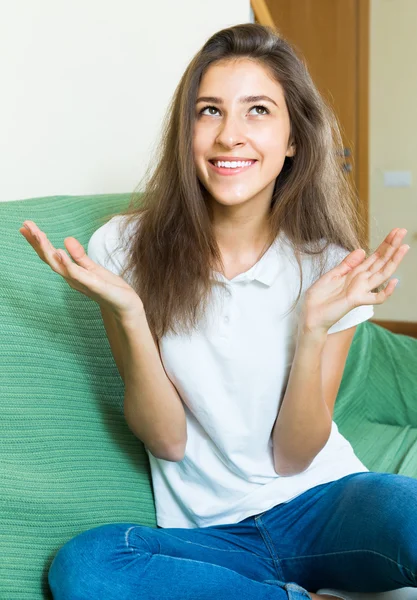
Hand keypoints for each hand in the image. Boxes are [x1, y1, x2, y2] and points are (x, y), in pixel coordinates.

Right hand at [19, 220, 144, 321]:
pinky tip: (59, 252)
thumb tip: (66, 238)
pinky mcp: (95, 286)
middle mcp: (73, 278)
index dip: (38, 242)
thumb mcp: (93, 268)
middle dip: (37, 243)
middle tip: (25, 226)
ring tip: (38, 235)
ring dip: (48, 250)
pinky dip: (67, 264)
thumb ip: (79, 256)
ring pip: (60, 266)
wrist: (126, 308)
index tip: (25, 225)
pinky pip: (78, 274)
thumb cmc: (110, 290)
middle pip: (50, 259)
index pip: (51, 255)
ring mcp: (82, 283)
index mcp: (72, 273)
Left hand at [300, 228, 409, 333]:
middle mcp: (361, 281)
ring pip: (382, 274)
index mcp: (355, 273)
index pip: (375, 256)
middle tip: (402, 231)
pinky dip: (386, 292)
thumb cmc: (320, 298)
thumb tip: (362, 250)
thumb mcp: (332, 274)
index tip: (395, 231)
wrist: (311, 314)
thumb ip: (348, 264)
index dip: (385, 244)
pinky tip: (393, 281)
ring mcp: (361, 290)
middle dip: (392, 246)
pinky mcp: (356, 300)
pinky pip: (376, 298)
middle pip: (381, 261)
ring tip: (404, 247)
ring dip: (394, 261)